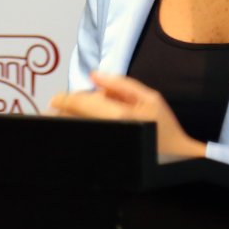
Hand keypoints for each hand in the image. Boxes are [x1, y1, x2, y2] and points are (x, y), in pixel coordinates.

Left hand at [47, 70, 206, 162]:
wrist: (173, 153)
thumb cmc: (162, 124)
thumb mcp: (149, 97)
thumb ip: (120, 84)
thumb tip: (93, 76)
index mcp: (117, 115)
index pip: (80, 104)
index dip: (64, 100)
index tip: (55, 99)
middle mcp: (108, 130)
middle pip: (75, 119)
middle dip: (64, 113)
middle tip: (57, 109)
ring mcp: (106, 141)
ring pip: (80, 128)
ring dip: (72, 121)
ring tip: (73, 117)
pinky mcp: (107, 151)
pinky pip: (89, 135)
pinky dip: (82, 128)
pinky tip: (88, 125)